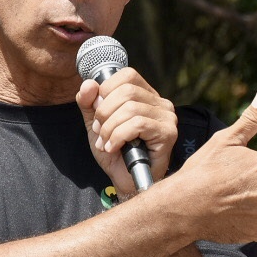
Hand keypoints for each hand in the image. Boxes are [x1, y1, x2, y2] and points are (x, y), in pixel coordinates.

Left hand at [75, 67, 177, 194]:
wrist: (125, 181)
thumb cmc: (115, 153)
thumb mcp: (95, 124)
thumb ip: (89, 103)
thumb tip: (89, 84)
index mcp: (145, 95)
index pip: (127, 75)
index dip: (106, 90)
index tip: (97, 113)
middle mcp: (160, 103)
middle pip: (127, 91)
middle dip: (105, 112)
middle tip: (99, 132)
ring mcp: (167, 117)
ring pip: (131, 108)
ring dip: (110, 128)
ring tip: (106, 143)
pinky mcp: (168, 133)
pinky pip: (138, 124)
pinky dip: (118, 136)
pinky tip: (114, 148)